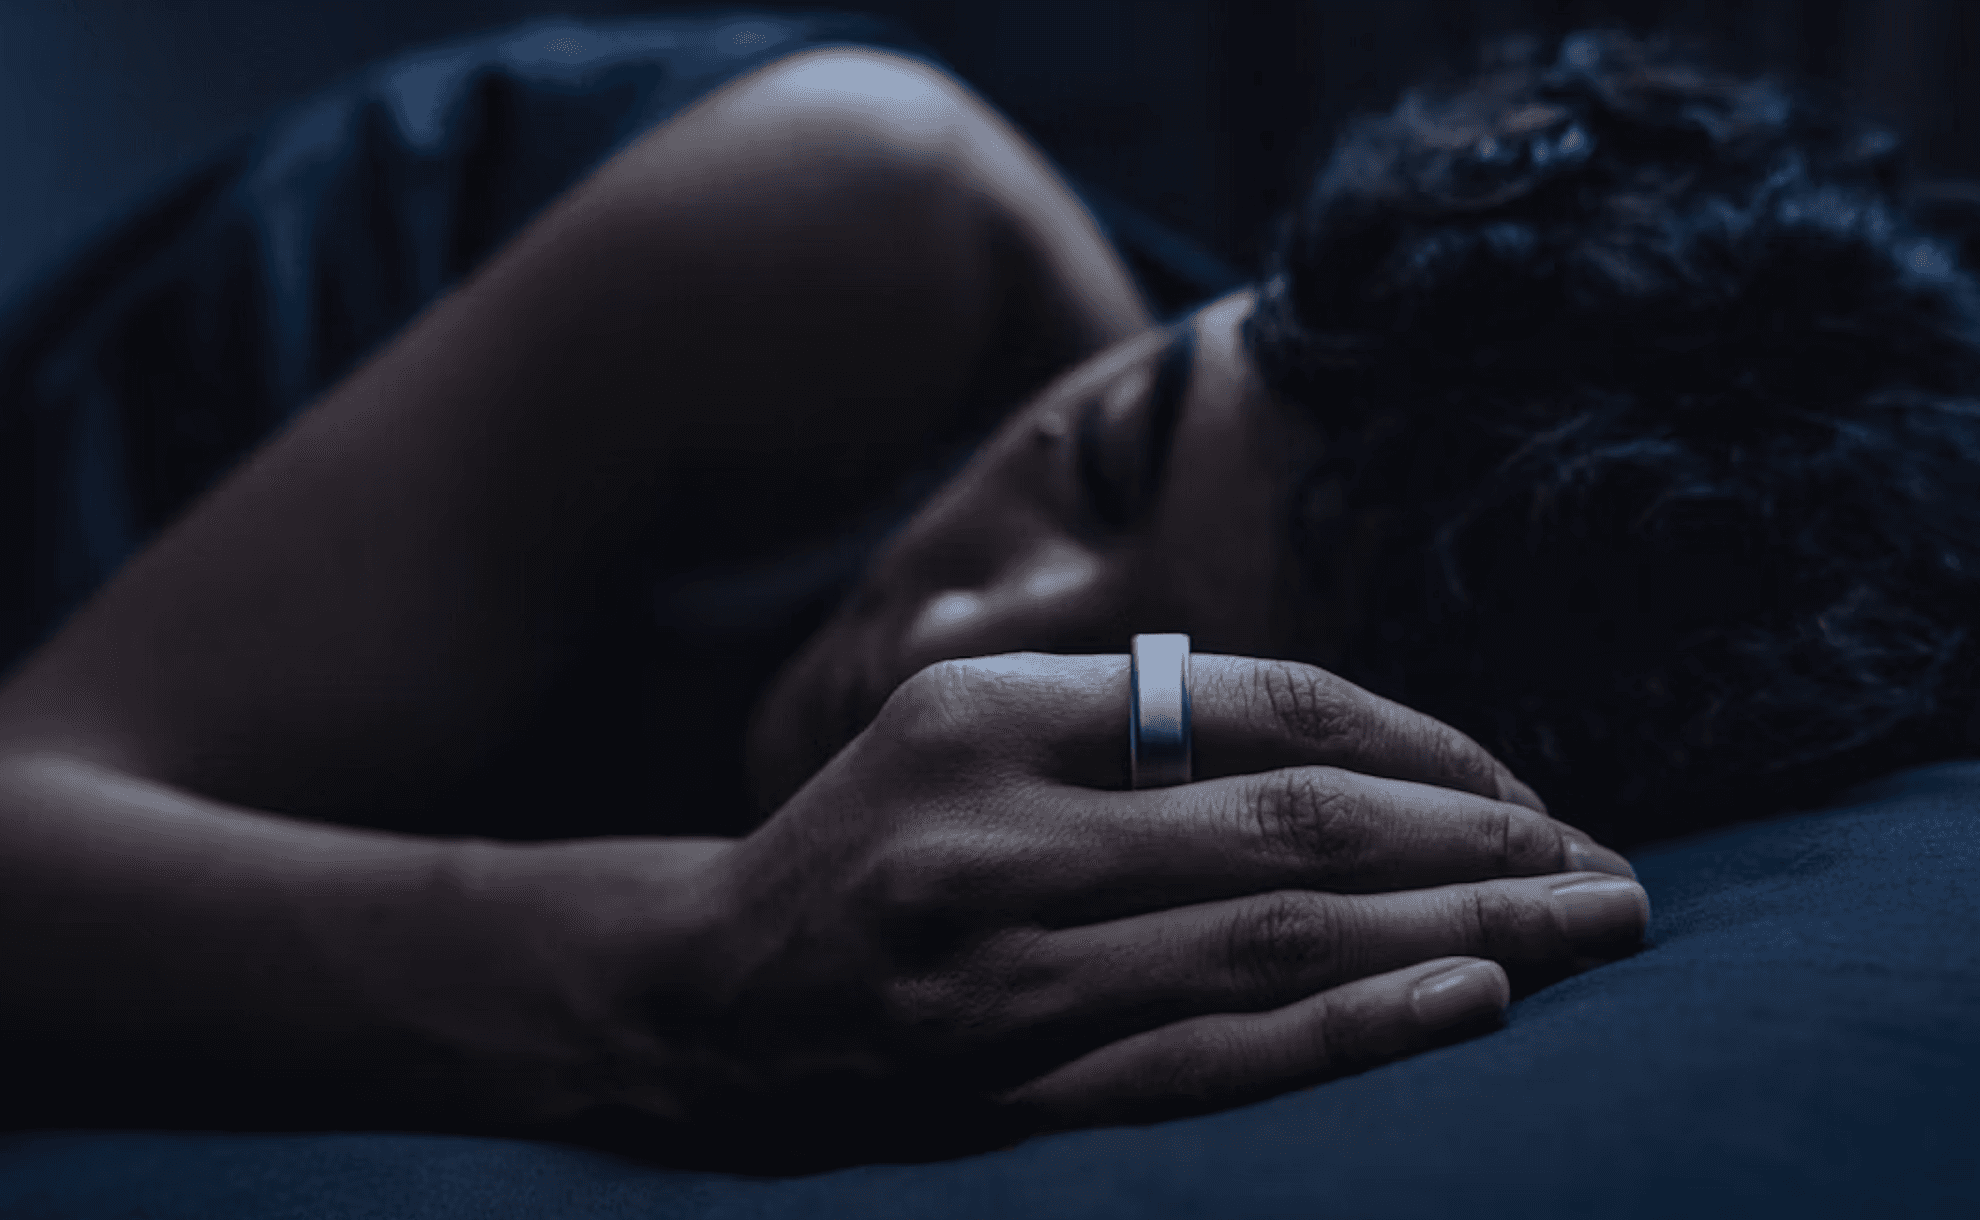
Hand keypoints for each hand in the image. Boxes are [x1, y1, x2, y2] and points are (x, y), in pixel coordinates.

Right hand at [610, 652, 1643, 1170]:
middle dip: (1483, 845)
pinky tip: (1474, 1004)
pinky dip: (1355, 1031)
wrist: (708, 1000)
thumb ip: (1132, 721)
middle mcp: (992, 832)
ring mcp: (999, 971)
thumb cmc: (871, 844)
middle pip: (1293, 824)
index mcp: (989, 712)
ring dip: (1461, 934)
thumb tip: (1371, 756)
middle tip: (1615, 867)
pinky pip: (1212, 1062)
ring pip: (1273, 941)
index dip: (1418, 746)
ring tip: (1594, 931)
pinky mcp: (1008, 1089)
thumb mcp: (968, 729)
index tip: (1525, 792)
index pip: (1257, 704)